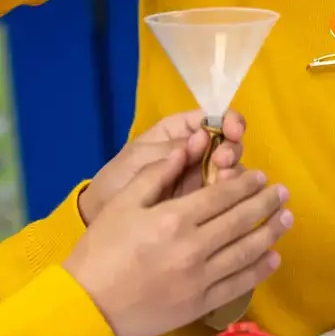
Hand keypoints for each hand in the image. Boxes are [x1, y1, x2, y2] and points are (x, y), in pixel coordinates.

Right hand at [64, 147, 291, 335]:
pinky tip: (272, 258)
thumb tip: (188, 148)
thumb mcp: (123, 203)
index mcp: (174, 218)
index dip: (246, 184)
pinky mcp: (199, 304)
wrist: (89, 303)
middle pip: (240, 221)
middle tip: (283, 193)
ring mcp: (199, 278)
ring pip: (246, 252)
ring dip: (270, 233)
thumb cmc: (101, 249)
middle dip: (266, 204)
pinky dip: (259, 270)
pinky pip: (238, 284)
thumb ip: (157, 174)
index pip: (222, 196)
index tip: (261, 177)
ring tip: (287, 220)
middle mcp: (193, 247)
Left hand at [78, 111, 246, 223]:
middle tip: (222, 162)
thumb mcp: (138, 160)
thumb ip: (170, 149)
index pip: (213, 119)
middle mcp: (196, 152)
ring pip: (231, 170)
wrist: (101, 217)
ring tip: (222, 180)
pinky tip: (225, 199)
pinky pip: (225, 195)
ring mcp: (201, 178)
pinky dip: (230, 195)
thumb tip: (203, 136)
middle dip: (231, 150)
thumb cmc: (117, 180)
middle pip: (229, 144)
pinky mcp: (203, 204)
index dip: (229, 121)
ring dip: (233, 173)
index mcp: (179, 132)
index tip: (233, 131)